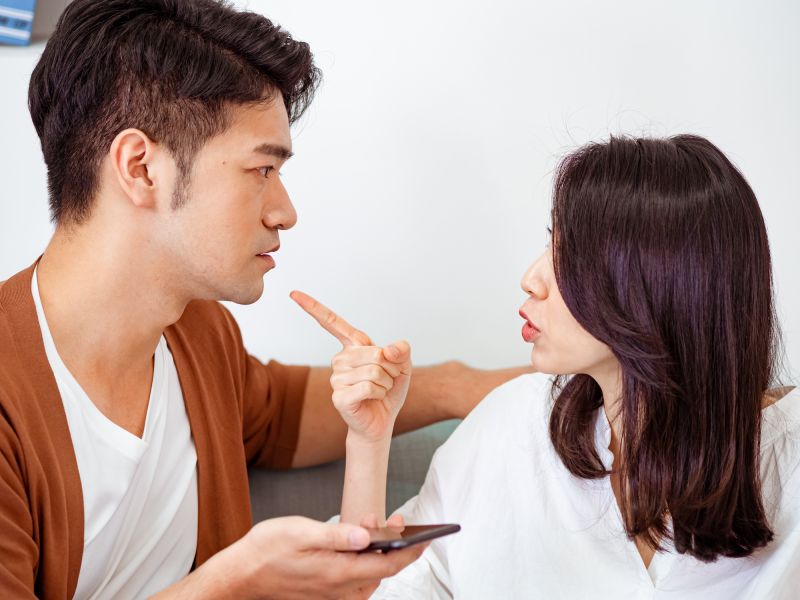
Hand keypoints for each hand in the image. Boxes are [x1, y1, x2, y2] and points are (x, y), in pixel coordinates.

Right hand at [155, 516, 426, 599]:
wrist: (240, 576)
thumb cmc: (266, 550)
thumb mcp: (301, 532)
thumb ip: (336, 535)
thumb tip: (368, 534)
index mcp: (337, 573)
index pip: (388, 564)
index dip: (411, 550)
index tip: (427, 536)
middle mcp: (339, 589)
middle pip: (383, 571)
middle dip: (398, 547)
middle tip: (398, 520)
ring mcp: (332, 594)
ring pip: (371, 578)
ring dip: (381, 554)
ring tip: (378, 527)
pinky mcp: (325, 593)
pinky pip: (356, 583)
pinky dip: (365, 564)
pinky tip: (359, 547)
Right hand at [291, 290, 411, 443]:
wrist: (381, 421)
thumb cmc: (388, 390)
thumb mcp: (402, 366)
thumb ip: (401, 351)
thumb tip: (390, 349)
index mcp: (352, 346)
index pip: (332, 322)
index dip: (313, 307)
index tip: (293, 293)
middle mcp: (340, 359)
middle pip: (375, 353)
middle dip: (391, 368)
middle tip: (386, 380)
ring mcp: (336, 378)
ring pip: (374, 371)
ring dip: (386, 382)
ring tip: (379, 390)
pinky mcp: (338, 396)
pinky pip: (368, 387)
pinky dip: (380, 393)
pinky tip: (372, 399)